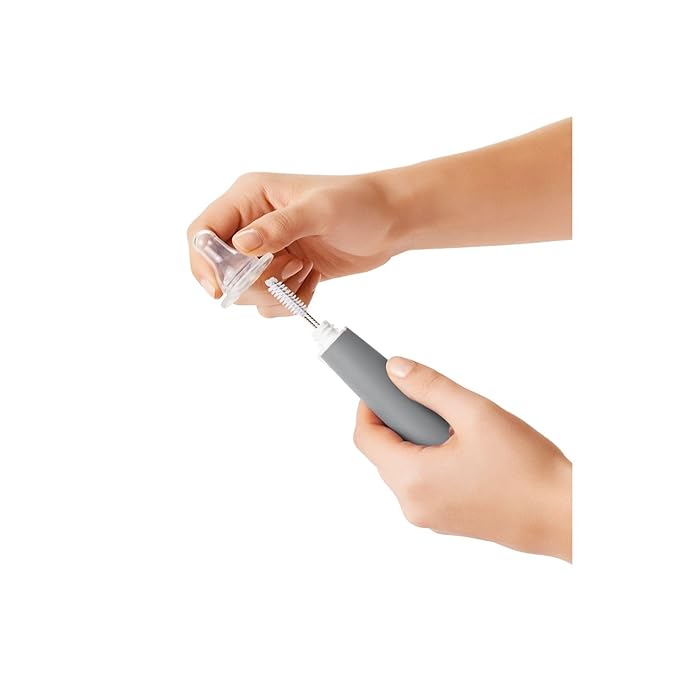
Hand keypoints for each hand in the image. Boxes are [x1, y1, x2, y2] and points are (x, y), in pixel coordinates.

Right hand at [187, 172, 400, 315]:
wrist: (392, 222)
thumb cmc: (359, 202)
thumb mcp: (320, 210)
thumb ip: (279, 227)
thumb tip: (240, 244)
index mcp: (250, 197)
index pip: (203, 231)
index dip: (203, 262)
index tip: (218, 290)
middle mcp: (252, 223)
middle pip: (222, 269)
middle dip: (251, 283)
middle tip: (287, 274)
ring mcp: (267, 250)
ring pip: (245, 290)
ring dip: (275, 292)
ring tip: (305, 271)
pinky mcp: (283, 272)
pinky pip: (269, 301)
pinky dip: (290, 300)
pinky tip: (313, 280)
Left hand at [353, 357, 571, 559]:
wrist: (565, 516)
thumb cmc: (527, 468)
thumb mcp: (475, 413)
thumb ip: (429, 387)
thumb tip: (394, 370)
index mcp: (413, 480)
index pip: (365, 437)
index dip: (368, 406)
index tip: (381, 386)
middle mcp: (413, 505)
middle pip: (382, 453)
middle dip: (396, 421)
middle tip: (426, 400)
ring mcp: (430, 517)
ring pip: (403, 468)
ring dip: (415, 440)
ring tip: (454, 426)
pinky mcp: (447, 521)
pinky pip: (424, 484)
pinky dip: (430, 460)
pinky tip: (464, 449)